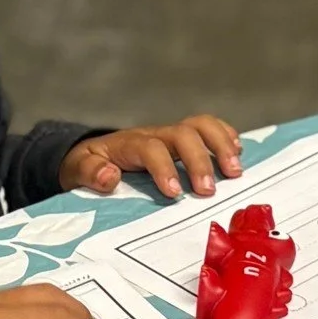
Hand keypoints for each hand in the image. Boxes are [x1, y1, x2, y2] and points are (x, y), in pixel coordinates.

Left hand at [60, 114, 242, 198]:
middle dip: (199, 160)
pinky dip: (227, 136)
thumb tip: (109, 177)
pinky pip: (210, 128)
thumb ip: (91, 172)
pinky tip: (239, 154)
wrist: (96, 152)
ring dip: (221, 145)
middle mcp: (155, 135)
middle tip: (208, 191)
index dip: (163, 168)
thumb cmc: (92, 164)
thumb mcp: (79, 169)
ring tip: (235, 172)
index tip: (174, 193)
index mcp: (130, 144)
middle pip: (183, 134)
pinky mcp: (185, 140)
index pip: (150, 148)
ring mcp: (172, 135)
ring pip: (201, 125)